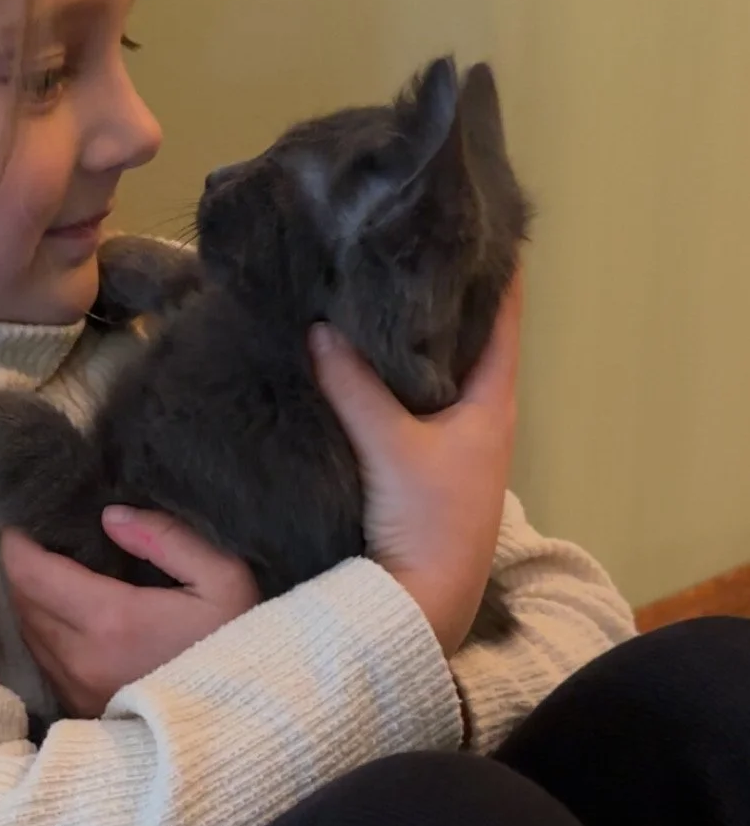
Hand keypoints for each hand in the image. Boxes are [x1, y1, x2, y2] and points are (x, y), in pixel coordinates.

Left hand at [2, 510, 259, 716]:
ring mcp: (77, 688)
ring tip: (61, 574)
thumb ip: (168, 539)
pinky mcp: (80, 709)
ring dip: (34, 599)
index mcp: (110, 620)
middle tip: (50, 541)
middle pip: (21, 599)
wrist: (248, 723)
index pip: (28, 572)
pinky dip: (47, 631)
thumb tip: (111, 518)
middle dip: (25, 565)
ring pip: (28, 630)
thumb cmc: (241, 644)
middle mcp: (80, 658)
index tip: (28, 520)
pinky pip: (43, 660)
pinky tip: (76, 617)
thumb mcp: (224, 579)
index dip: (17, 540)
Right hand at [309, 273, 522, 657]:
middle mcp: (482, 416)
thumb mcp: (390, 445)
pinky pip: (410, 404)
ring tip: (376, 288)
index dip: (496, 268)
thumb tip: (320, 327)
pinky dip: (390, 377)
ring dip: (413, 338)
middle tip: (406, 245)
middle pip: (468, 339)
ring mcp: (453, 444)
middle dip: (442, 296)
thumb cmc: (428, 521)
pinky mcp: (423, 469)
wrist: (421, 603)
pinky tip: (356, 360)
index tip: (478, 222)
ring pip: (437, 373)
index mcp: (493, 401)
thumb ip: (354, 386)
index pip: (504, 316)